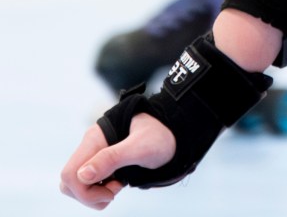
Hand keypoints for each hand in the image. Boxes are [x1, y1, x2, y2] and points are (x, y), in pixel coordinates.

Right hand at [59, 114, 174, 208]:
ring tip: (120, 185)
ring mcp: (95, 154)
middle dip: (89, 196)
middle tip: (116, 191)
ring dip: (94, 194)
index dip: (85, 192)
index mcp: (96, 138)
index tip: (113, 192)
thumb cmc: (161, 137)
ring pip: (76, 185)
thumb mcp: (141, 148)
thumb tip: (82, 175)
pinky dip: (99, 191)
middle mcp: (91, 145)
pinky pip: (88, 183)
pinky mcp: (101, 162)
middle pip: (69, 182)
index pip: (70, 174)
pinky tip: (119, 183)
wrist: (176, 132)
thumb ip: (112, 158)